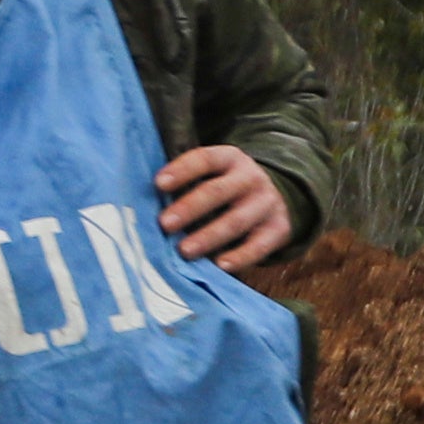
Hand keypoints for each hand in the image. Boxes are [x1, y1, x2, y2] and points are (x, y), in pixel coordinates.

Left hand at [157, 146, 295, 271]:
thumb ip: (187, 184)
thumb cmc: (227, 186)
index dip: (182, 170)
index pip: (204, 159)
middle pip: (217, 191)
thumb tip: (145, 205)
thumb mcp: (213, 174)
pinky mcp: (278, 228)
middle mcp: (249, 178)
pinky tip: (220, 266)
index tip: (158, 184)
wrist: (278, 196)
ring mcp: (266, 203)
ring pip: (236, 221)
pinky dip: (240, 257)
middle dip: (189, 208)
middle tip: (164, 224)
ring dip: (208, 236)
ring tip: (184, 250)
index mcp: (229, 158)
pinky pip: (259, 245)